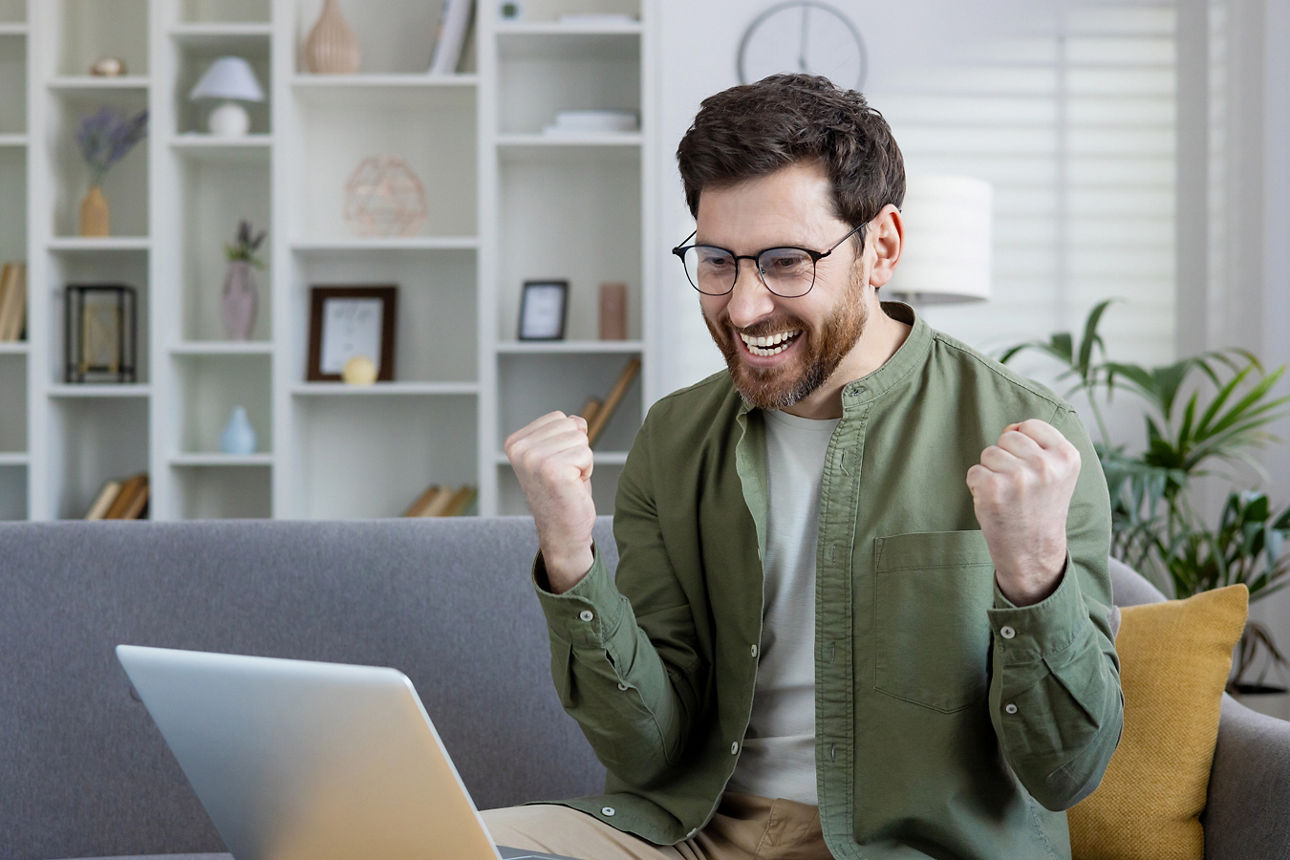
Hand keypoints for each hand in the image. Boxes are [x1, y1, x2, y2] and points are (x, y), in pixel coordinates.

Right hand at [504, 411, 596, 592]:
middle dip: (576, 449)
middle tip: (564, 474)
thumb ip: (564, 431)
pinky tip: (572, 486)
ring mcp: (535, 460)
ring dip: (582, 461)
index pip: (558, 418)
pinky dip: (587, 471)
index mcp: (515, 442)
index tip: (556, 465)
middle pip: (570, 425)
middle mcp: (520, 450)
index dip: (566, 441)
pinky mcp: (554, 471)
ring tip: (568, 480)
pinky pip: (587, 454)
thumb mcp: (557, 453)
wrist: (561, 530)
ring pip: (580, 439)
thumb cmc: (562, 492)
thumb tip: (578, 422)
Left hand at [966, 419, 1080, 605]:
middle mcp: (1045, 465)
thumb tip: (1011, 428)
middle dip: (1006, 458)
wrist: (1033, 550)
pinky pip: (974, 471)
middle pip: (1007, 437)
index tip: (1032, 469)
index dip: (1023, 445)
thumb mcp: (1056, 472)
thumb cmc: (1040, 506)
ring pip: (988, 453)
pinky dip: (978, 486)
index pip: (1030, 425)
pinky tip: (995, 503)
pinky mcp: (992, 488)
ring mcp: (1018, 477)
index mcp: (1067, 456)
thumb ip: (1039, 445)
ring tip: (1008, 495)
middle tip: (1019, 486)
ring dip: (992, 472)